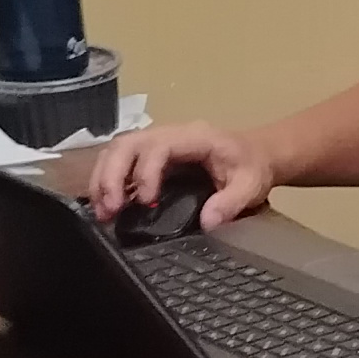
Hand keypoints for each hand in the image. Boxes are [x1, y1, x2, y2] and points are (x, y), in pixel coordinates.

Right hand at [86, 119, 277, 227]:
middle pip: (127, 144)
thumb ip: (231, 202)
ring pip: (117, 151)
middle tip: (109, 209)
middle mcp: (169, 135)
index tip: (146, 203)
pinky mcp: (150, 156)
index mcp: (194, 137)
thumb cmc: (252, 166)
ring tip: (102, 212)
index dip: (145, 172)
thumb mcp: (251, 185)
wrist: (255, 155)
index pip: (158, 146)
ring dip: (103, 180)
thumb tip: (207, 222)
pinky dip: (108, 182)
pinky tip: (107, 207)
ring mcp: (156, 143)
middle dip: (112, 176)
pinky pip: (120, 161)